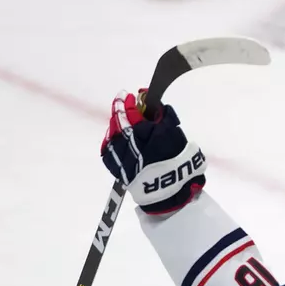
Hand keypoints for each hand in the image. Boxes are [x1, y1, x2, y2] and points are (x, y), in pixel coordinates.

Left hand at [100, 92, 205, 213]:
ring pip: (112, 132)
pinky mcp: (112, 164)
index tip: (131, 94)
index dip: (129, 101)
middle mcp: (123, 140)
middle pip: (118, 120)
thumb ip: (164, 117)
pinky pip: (109, 146)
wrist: (167, 190)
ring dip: (117, 123)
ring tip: (124, 120)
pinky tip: (118, 137)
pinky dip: (113, 138)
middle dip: (121, 110)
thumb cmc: (176, 161)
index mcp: (139, 132)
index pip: (129, 111)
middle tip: (126, 102)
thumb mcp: (174, 135)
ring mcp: (115, 153)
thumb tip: (156, 105)